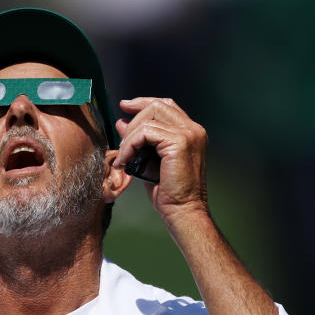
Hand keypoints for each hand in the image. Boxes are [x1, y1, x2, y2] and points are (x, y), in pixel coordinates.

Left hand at [114, 97, 207, 222]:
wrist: (183, 211)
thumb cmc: (168, 193)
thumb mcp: (149, 161)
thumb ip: (139, 141)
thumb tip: (121, 122)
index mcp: (191, 132)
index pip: (166, 105)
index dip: (144, 102)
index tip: (125, 107)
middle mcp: (193, 129)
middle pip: (157, 106)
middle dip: (133, 118)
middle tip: (121, 141)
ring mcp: (189, 134)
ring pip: (149, 117)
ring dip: (130, 136)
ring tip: (123, 156)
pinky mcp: (180, 142)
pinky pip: (145, 132)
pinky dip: (130, 145)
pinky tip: (125, 160)